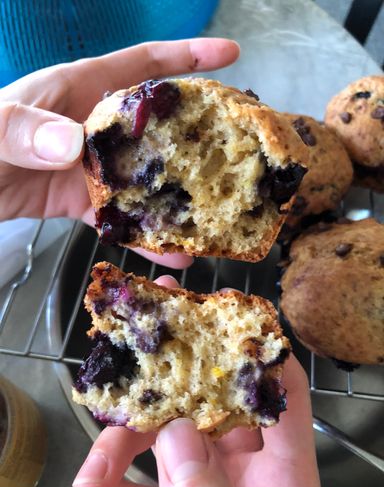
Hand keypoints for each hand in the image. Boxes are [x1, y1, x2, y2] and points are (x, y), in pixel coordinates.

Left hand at [0, 38, 238, 267]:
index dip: (188, 58)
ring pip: (146, 177)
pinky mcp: (83, 200)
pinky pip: (121, 215)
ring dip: (177, 198)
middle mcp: (97, 125)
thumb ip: (26, 128)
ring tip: (212, 221)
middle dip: (198, 134)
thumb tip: (74, 143)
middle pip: (158, 126)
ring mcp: (94, 165)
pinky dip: (143, 233)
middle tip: (237, 152)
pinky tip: (168, 250)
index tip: (230, 58)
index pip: (143, 64)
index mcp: (81, 89)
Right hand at [65, 277, 323, 486]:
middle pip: (210, 406)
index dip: (263, 351)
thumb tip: (178, 432)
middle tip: (136, 351)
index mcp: (282, 483)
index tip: (233, 312)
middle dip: (165, 385)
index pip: (285, 400)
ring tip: (87, 477)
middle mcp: (245, 478)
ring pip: (164, 445)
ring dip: (119, 452)